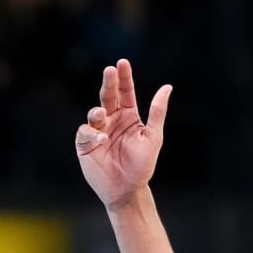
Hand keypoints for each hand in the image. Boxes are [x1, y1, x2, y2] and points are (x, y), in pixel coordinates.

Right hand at [76, 59, 172, 209]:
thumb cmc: (142, 165)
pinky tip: (100, 138)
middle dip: (108, 83)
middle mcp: (112, 120)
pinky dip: (91, 133)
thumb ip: (157, 112)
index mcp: (129, 116)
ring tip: (102, 113)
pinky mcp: (85, 144)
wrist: (128, 190)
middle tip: (110, 70)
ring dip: (98, 110)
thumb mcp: (153, 137)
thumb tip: (167, 87)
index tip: (122, 62)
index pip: (125, 92)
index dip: (124, 77)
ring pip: (94, 112)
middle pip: (108, 96)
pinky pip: (85, 133)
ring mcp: (98, 131)